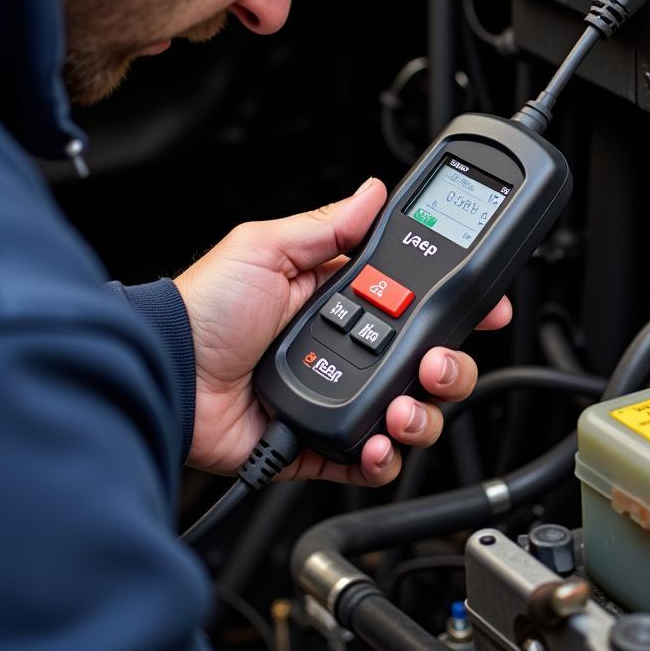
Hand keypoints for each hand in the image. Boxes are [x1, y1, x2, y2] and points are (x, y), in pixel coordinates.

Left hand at [174, 178, 511, 485]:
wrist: (164, 372)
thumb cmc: (202, 307)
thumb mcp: (265, 248)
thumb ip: (327, 228)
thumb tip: (372, 191)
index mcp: (341, 299)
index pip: (416, 303)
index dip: (454, 308)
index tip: (485, 308)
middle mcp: (349, 349)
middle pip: (427, 363)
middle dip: (449, 367)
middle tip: (437, 364)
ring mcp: (338, 396)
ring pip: (410, 413)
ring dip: (422, 414)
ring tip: (402, 408)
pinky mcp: (321, 443)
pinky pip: (370, 459)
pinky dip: (383, 458)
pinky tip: (375, 443)